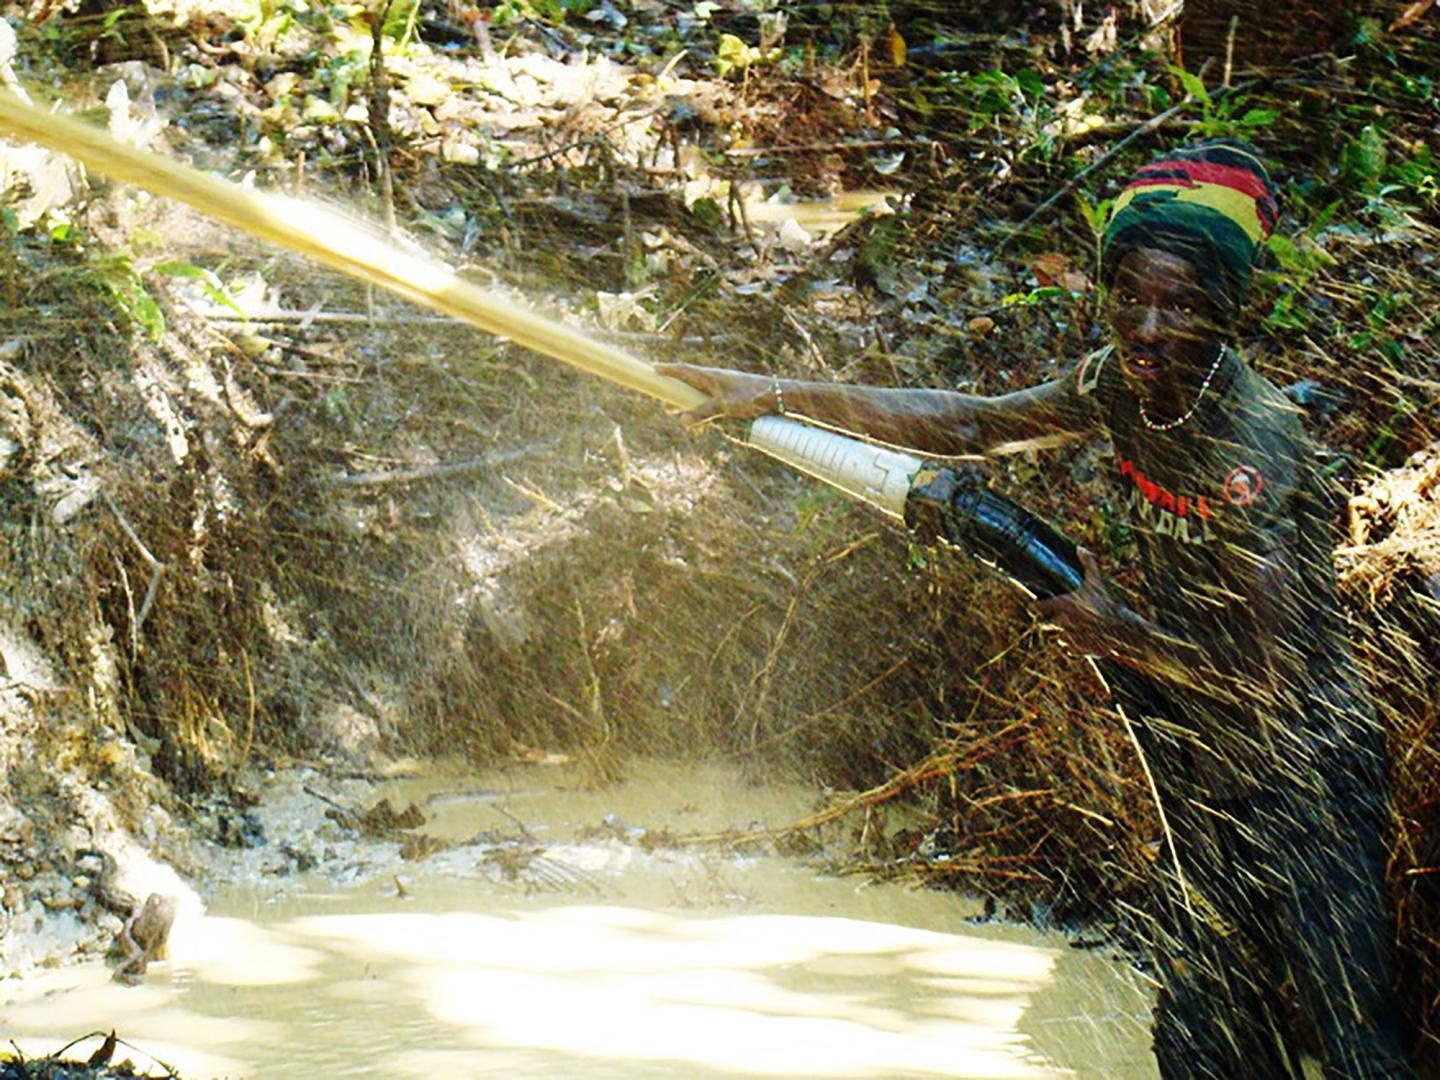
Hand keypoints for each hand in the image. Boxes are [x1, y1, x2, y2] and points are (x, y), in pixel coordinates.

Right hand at [654, 363, 778, 425]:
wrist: (777, 395)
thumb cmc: (752, 398)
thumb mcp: (725, 407)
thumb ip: (704, 412)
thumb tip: (683, 420)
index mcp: (711, 377)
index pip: (685, 370)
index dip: (669, 370)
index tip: (654, 369)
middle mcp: (715, 379)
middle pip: (688, 381)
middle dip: (673, 388)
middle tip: (659, 394)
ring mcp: (724, 386)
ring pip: (698, 392)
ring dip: (684, 400)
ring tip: (671, 410)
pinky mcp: (732, 394)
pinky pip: (708, 399)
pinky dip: (698, 405)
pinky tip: (698, 414)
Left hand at [1030, 547, 1122, 657]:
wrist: (1122, 629)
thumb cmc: (1108, 604)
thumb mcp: (1098, 582)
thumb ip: (1088, 564)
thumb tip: (1080, 548)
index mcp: (1064, 605)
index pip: (1036, 608)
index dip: (1034, 607)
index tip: (1035, 606)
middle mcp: (1062, 622)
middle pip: (1043, 626)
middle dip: (1048, 622)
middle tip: (1057, 618)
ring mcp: (1069, 637)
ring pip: (1058, 637)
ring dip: (1063, 633)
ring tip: (1076, 626)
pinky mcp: (1078, 649)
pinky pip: (1070, 648)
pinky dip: (1075, 644)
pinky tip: (1084, 636)